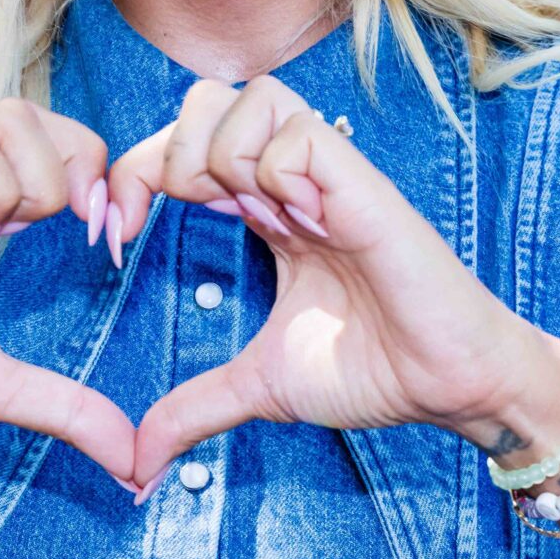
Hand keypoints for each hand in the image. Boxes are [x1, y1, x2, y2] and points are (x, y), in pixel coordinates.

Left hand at [108, 75, 559, 500]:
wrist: (446, 386)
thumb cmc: (373, 370)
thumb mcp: (262, 388)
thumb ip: (197, 407)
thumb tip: (139, 461)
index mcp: (262, 211)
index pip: (178, 146)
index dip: (132, 175)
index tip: (113, 236)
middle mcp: (290, 182)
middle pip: (206, 98)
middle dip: (165, 153)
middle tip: (173, 221)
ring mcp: (327, 177)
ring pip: (249, 97)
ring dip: (224, 157)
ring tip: (250, 220)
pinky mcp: (362, 185)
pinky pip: (296, 134)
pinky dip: (279, 175)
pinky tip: (302, 229)